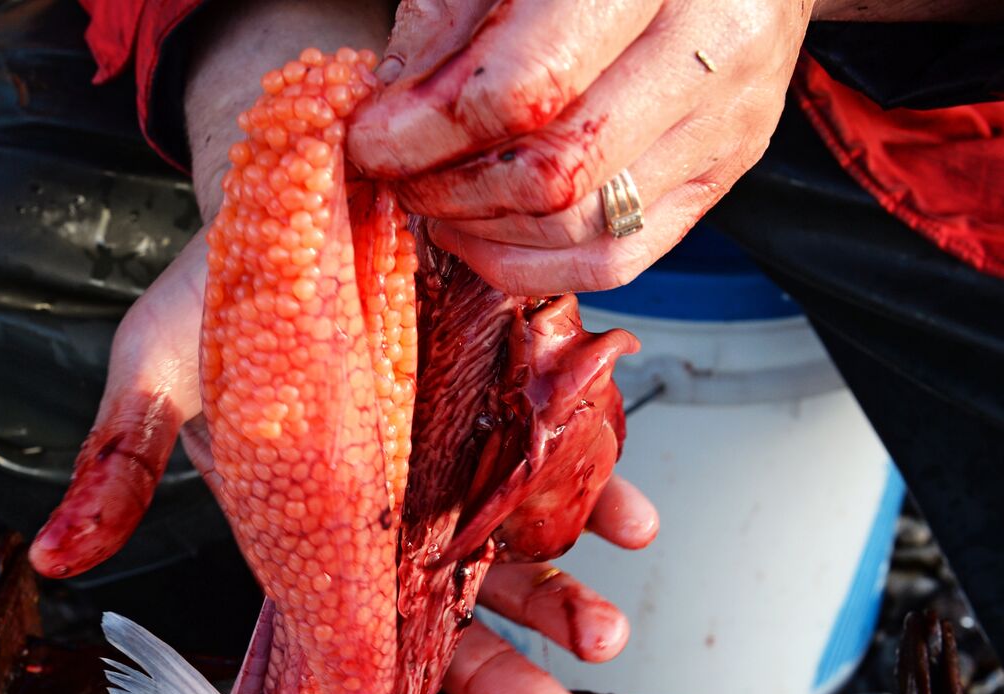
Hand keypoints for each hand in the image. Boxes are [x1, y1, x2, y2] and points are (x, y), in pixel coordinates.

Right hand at [28, 239, 659, 693]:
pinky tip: (633, 523)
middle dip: (497, 674)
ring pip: (510, 550)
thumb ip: (122, 464)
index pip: (349, 632)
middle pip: (446, 612)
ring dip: (561, 596)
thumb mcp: (156, 369)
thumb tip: (50, 557)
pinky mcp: (501, 390)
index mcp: (308, 525)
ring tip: (604, 630)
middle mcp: (388, 506)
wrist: (290, 186)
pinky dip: (602, 488)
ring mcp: (451, 453)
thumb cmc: (217, 288)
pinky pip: (559, 452)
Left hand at [348, 0, 813, 294]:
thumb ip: (448, 21)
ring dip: (485, 231)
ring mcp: (727, 118)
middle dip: (452, 190)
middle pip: (555, 173)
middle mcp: (708, 46)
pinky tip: (484, 234)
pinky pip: (617, 260)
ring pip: (582, 227)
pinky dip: (532, 264)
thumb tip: (388, 114)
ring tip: (438, 201)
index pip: (525, 89)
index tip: (372, 142)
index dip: (429, 132)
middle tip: (404, 176)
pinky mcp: (723, 173)